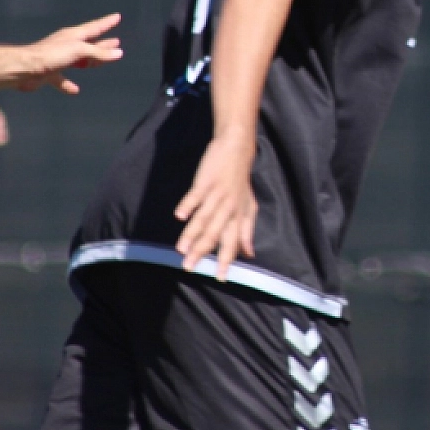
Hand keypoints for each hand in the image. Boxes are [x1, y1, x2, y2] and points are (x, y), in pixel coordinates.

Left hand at [14, 14, 121, 93]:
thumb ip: (98, 52)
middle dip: (103, 44)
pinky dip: (69, 85)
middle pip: (90, 44)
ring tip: (102, 62)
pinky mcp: (50, 73)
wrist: (25, 68)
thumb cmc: (52, 55)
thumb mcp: (78, 50)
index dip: (107, 22)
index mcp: (74, 36)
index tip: (117, 16)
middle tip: (115, 42)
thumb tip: (118, 52)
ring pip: (79, 60)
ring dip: (91, 61)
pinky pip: (63, 79)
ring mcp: (58, 59)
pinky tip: (75, 90)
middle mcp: (67, 45)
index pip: (95, 27)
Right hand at [174, 133, 258, 277]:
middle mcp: (228, 208)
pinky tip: (179, 216)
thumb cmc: (241, 182)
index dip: (225, 260)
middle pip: (214, 234)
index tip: (220, 278)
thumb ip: (246, 231)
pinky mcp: (205, 182)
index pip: (232, 242)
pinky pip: (196, 195)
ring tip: (181, 250)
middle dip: (201, 252)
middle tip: (189, 268)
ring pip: (203, 218)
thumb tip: (250, 254)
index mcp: (238, 216)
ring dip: (191, 234)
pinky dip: (188, 205)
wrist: (237, 150)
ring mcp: (216, 195)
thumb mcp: (249, 207)